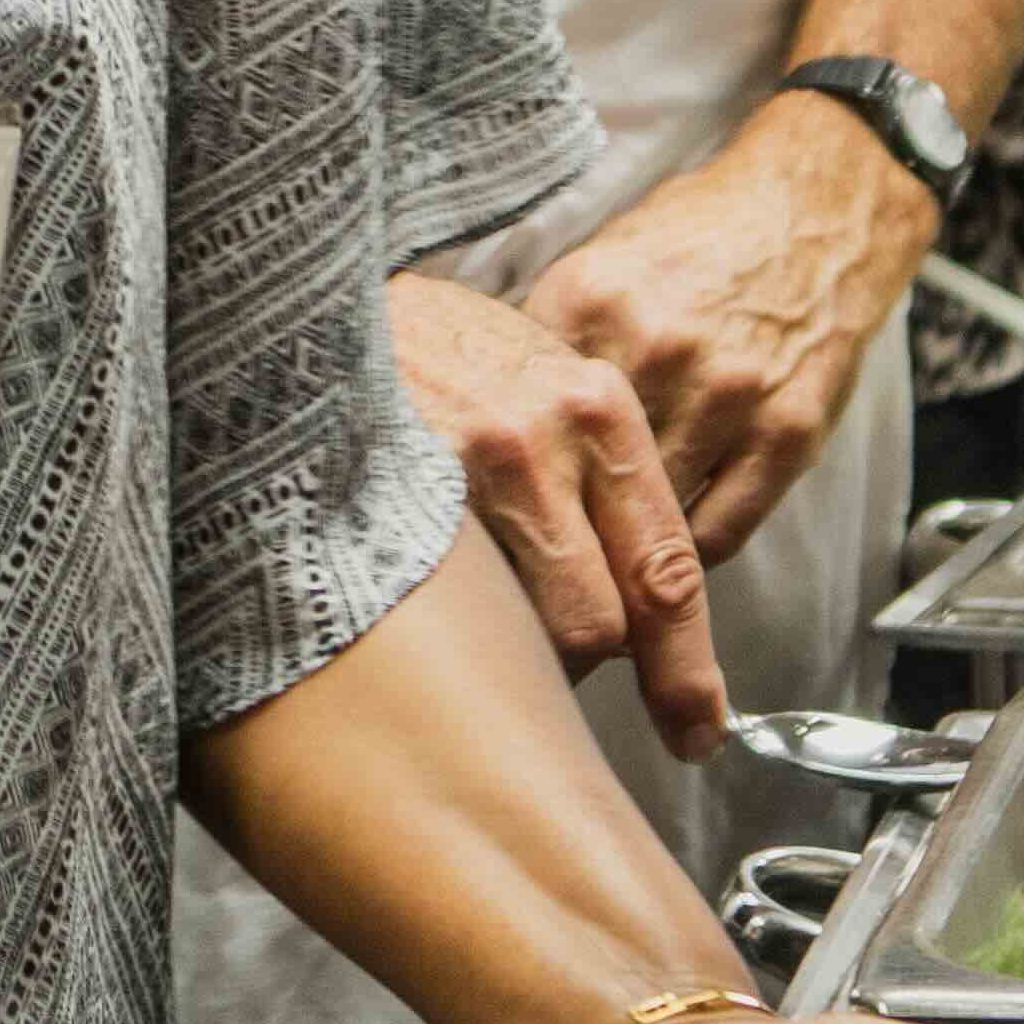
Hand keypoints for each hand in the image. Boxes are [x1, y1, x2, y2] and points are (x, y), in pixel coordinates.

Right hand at [386, 273, 730, 758]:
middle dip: (582, 651)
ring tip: (481, 611)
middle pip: (602, 622)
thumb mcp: (542, 377)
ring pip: (529, 629)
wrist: (326, 293)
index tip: (697, 730)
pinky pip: (456, 612)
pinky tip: (430, 599)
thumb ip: (596, 466)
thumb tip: (642, 593)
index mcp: (600, 408)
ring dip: (517, 647)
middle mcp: (547, 436)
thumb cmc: (441, 348)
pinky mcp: (398, 494)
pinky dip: (455, 625)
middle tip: (547, 642)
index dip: (685, 671)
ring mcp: (467, 468)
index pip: (667, 569)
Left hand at [521, 102, 931, 568]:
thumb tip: (492, 419)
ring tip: (608, 556)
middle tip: (552, 544)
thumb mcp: (602, 263)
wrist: (814, 211)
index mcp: (588, 299)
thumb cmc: (696, 242)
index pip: (519, 415)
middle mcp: (654, 347)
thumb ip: (551, 339)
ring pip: (649, 515)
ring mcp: (727, 394)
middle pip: (580, 475)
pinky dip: (689, 550)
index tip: (504, 495)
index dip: (507, 463)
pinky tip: (670, 543)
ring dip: (626, 543)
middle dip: (563, 514)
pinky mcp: (788, 434)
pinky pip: (720, 531)